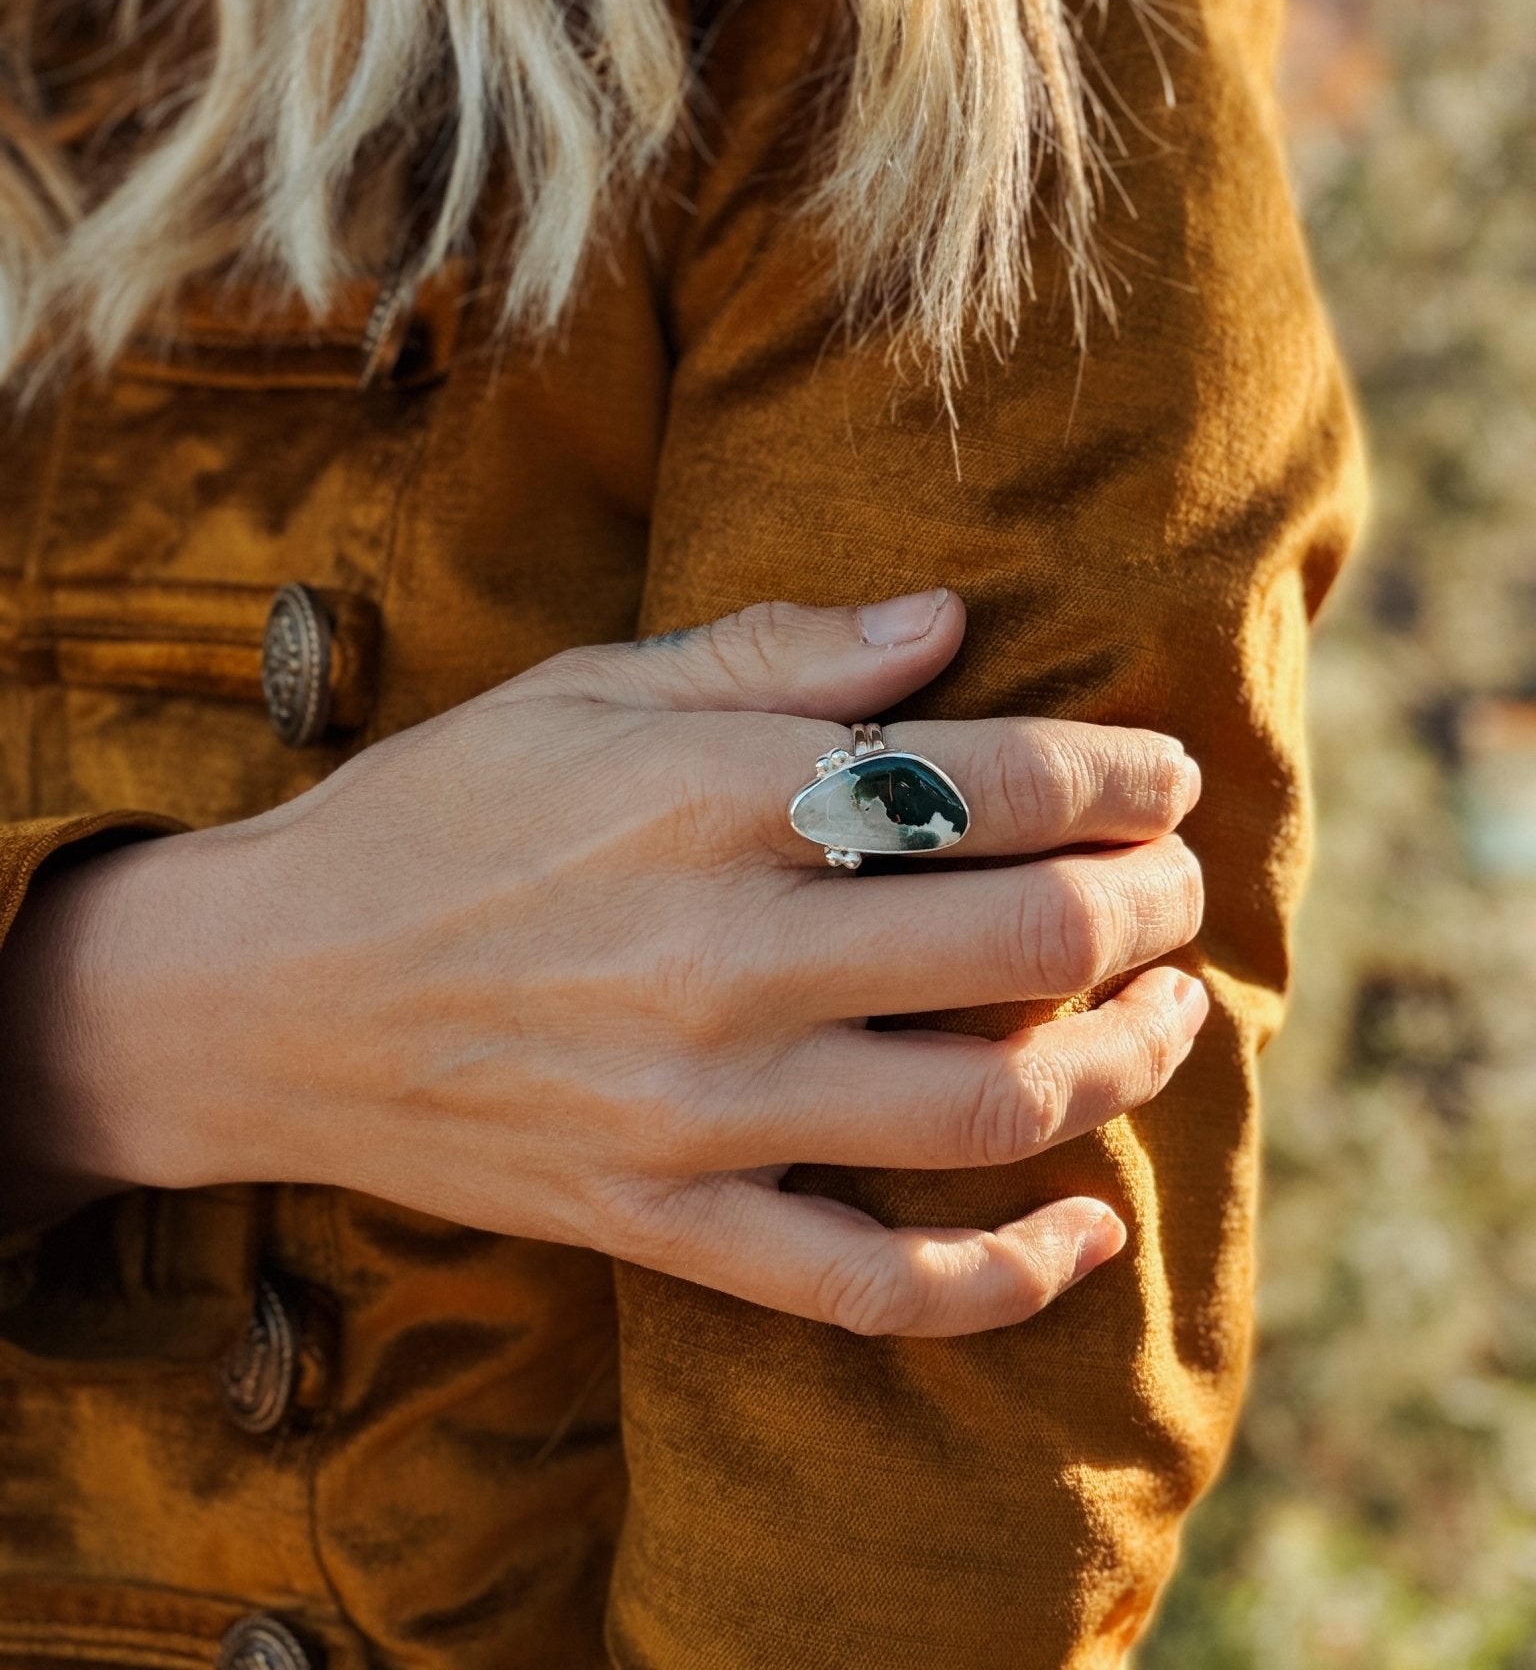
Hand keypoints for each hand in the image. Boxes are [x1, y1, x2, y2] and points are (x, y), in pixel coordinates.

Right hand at [3, 591, 1205, 1336]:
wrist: (265, 995)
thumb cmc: (435, 814)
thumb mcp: (583, 690)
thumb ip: (776, 653)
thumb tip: (950, 622)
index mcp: (709, 793)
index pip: (993, 780)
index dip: (1120, 774)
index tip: (1162, 777)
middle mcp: (725, 951)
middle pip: (1027, 936)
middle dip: (1150, 906)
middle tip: (1176, 887)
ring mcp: (702, 1106)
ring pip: (993, 1105)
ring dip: (1125, 1059)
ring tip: (1167, 1017)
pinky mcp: (668, 1220)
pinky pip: (873, 1285)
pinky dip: (1007, 1276)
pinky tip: (1086, 1233)